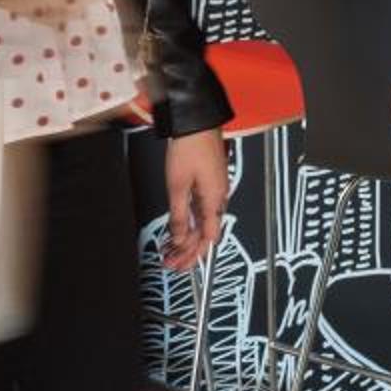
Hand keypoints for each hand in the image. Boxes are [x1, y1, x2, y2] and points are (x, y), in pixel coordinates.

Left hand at [159, 129, 228, 271]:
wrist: (196, 125)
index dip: (193, 255)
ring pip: (203, 222)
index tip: (180, 266)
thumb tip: (178, 237)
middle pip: (206, 233)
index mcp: (214, 200)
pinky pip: (202, 210)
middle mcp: (219, 197)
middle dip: (189, 251)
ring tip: (171, 250)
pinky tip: (179, 229)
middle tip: (173, 264)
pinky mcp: (209, 182)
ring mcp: (215, 189)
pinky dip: (189, 223)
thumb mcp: (178, 187)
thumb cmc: (190, 149)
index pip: (208, 237)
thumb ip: (178, 215)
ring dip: (187, 238)